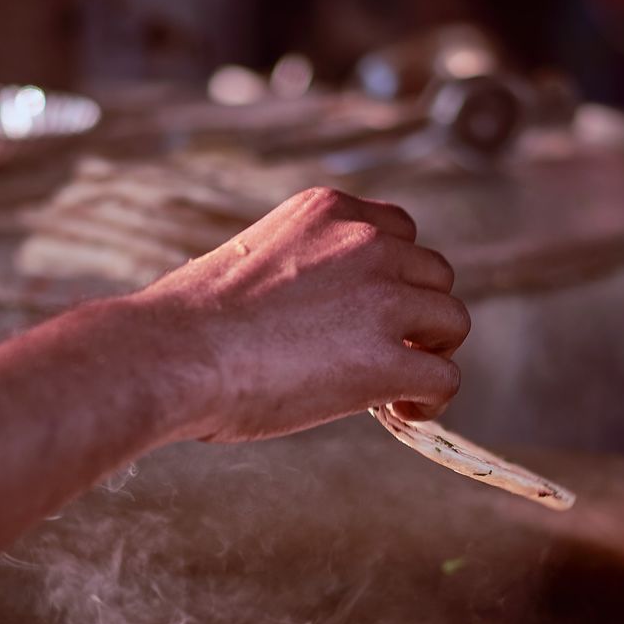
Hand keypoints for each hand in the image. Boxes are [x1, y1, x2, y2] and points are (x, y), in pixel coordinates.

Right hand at [144, 186, 469, 443]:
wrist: (173, 356)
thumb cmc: (187, 325)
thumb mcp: (250, 262)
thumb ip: (299, 273)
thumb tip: (309, 318)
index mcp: (328, 211)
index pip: (397, 231)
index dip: (393, 279)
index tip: (370, 313)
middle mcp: (364, 242)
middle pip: (433, 275)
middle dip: (415, 316)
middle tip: (382, 355)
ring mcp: (380, 299)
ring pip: (451, 321)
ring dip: (430, 354)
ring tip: (395, 388)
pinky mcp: (385, 359)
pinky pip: (443, 379)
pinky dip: (431, 401)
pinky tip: (400, 412)